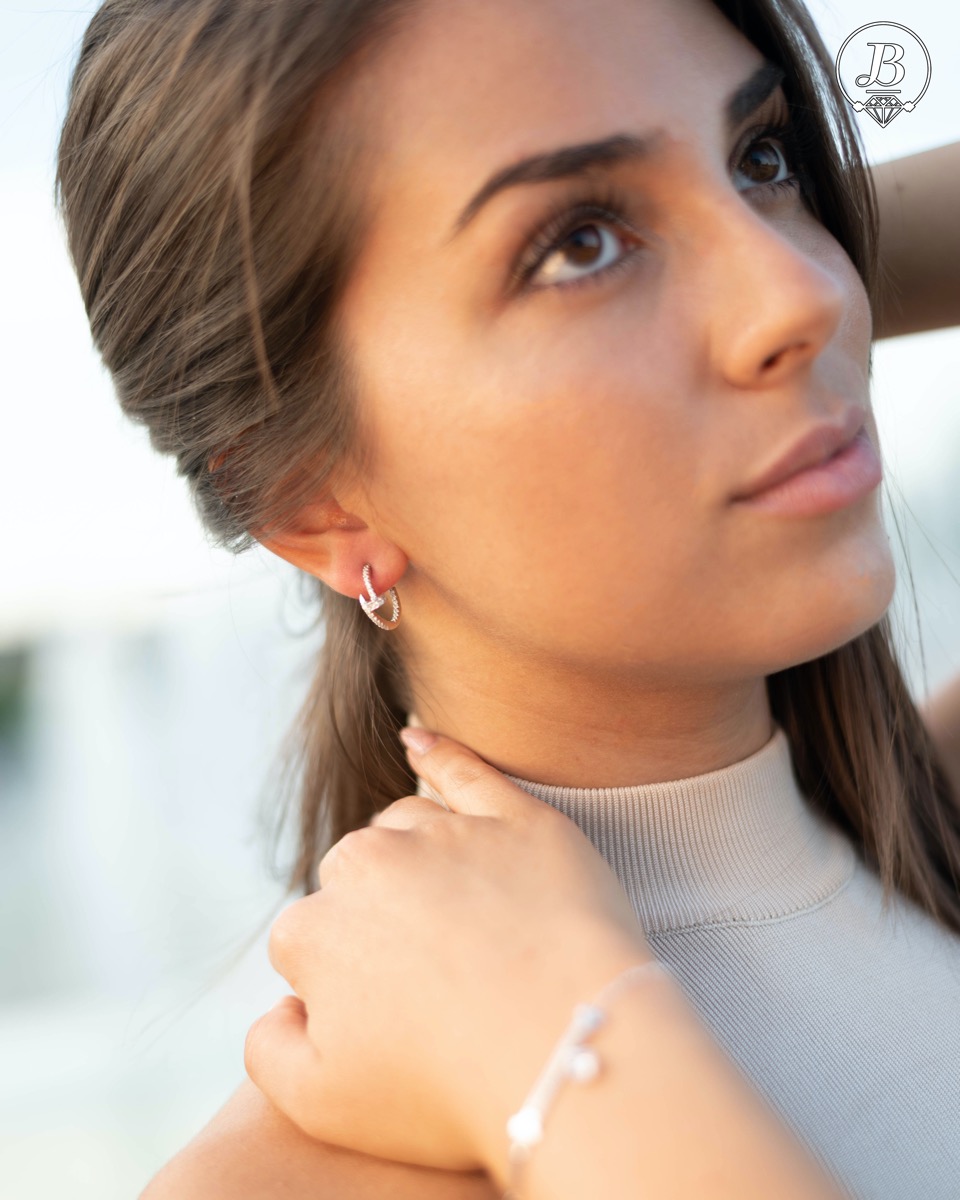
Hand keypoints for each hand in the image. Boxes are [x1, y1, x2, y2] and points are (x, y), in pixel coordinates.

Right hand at [244, 727, 654, 1173]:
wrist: (565, 1052)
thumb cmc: (447, 1088)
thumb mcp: (321, 1105)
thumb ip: (268, 1049)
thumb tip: (284, 1002)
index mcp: (317, 929)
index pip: (306, 943)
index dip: (342, 986)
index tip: (388, 1021)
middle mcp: (370, 865)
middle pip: (353, 876)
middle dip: (374, 917)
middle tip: (428, 979)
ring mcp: (447, 834)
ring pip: (403, 827)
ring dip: (409, 857)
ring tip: (448, 916)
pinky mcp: (517, 819)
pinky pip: (464, 769)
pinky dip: (437, 751)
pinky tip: (416, 740)